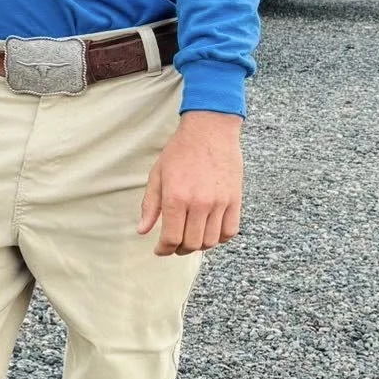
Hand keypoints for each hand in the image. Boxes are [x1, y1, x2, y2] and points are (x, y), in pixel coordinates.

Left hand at [138, 112, 243, 255]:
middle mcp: (199, 203)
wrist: (210, 130)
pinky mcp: (235, 200)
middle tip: (174, 245)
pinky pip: (230, 231)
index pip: (170, 238)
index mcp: (176, 197)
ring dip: (199, 245)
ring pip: (210, 241)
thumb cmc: (180, 150)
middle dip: (179, 249)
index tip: (160, 249)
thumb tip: (143, 230)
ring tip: (191, 238)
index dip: (163, 249)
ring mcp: (219, 203)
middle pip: (190, 244)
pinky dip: (219, 238)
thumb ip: (150, 205)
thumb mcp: (158, 174)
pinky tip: (210, 231)